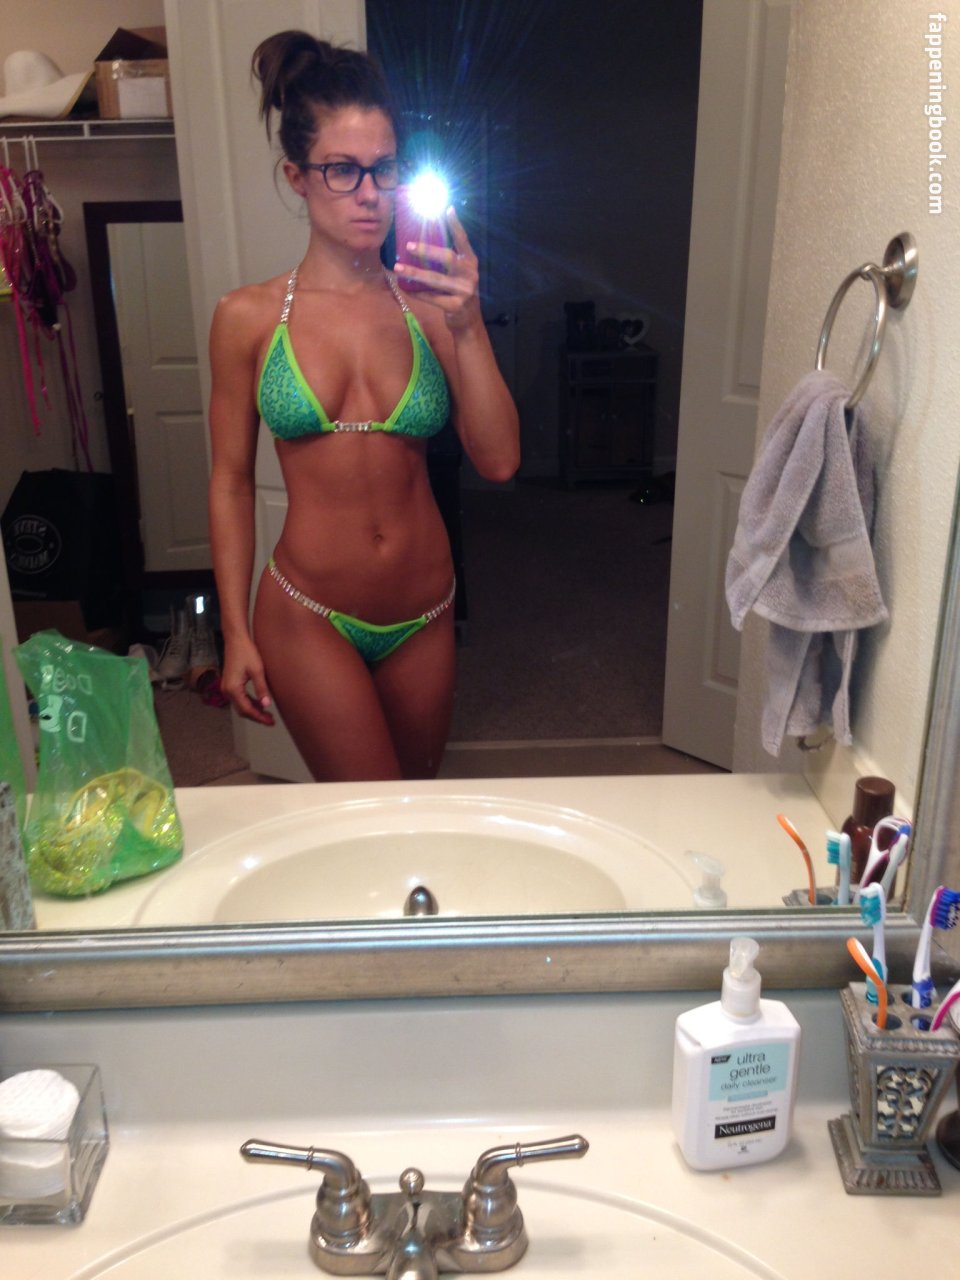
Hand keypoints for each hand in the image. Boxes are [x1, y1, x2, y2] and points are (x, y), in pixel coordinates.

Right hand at [220, 634, 274, 725]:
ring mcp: (227, 687)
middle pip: (242, 710)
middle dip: (256, 716)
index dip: (259, 717)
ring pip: (241, 705)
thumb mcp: (257, 671)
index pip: (246, 709)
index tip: (270, 722)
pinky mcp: (229, 684)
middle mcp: (226, 690)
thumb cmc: (246, 652)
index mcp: (232, 688)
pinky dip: (250, 703)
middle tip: (271, 721)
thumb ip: (261, 689)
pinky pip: (239, 698)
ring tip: (268, 714)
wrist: (236, 640)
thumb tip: (266, 705)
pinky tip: (260, 704)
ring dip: (254, 710)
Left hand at [394, 206, 479, 328]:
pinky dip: (417, 293)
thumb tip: (419, 245)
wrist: (468, 322)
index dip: (456, 225)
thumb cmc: (458, 293)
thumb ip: (447, 262)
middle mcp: (470, 274)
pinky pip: (432, 297)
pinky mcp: (456, 306)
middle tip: (409, 246)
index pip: (463, 240)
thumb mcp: (458, 275)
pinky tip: (405, 288)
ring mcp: (465, 291)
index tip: (447, 209)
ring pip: (436, 279)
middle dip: (427, 251)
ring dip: (415, 273)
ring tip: (399, 269)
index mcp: (470, 262)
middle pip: (447, 258)